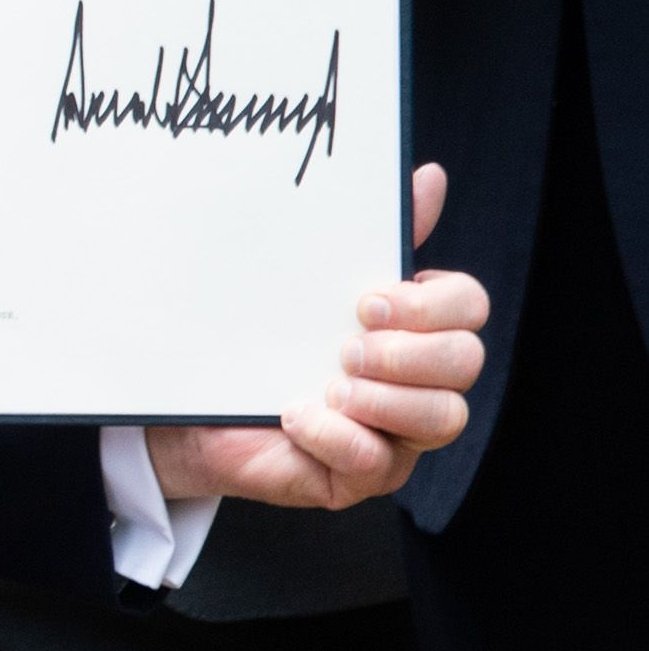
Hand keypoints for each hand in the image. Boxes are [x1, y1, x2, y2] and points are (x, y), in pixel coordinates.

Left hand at [152, 165, 488, 507]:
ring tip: (329, 386)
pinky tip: (296, 416)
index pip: (467, 306)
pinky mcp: (358, 473)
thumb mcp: (301, 276)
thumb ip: (365, 234)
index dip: (431, 305)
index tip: (366, 300)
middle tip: (346, 348)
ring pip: (444, 419)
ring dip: (385, 399)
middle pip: (465, 362)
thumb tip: (430, 177)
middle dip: (409, 353)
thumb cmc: (252, 331)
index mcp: (410, 322)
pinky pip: (379, 464)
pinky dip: (339, 437)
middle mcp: (415, 377)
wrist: (184, 396)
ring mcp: (394, 429)